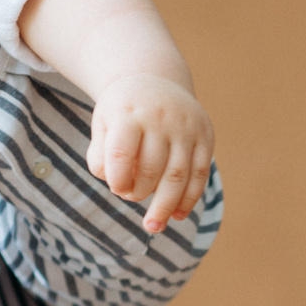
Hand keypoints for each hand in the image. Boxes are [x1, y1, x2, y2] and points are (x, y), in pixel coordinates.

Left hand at [87, 75, 213, 232]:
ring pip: (178, 175)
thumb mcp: (102, 124)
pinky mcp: (205, 135)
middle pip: (152, 169)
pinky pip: (200, 173)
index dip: (118, 180)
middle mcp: (161, 118)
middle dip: (140, 193)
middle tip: (131, 198)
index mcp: (129, 113)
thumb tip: (114, 183)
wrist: (155, 78)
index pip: (121, 154)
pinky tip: (178, 215)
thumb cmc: (122, 110)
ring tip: (153, 227)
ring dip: (166, 206)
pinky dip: (190, 198)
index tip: (117, 189)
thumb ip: (99, 155)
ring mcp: (186, 126)